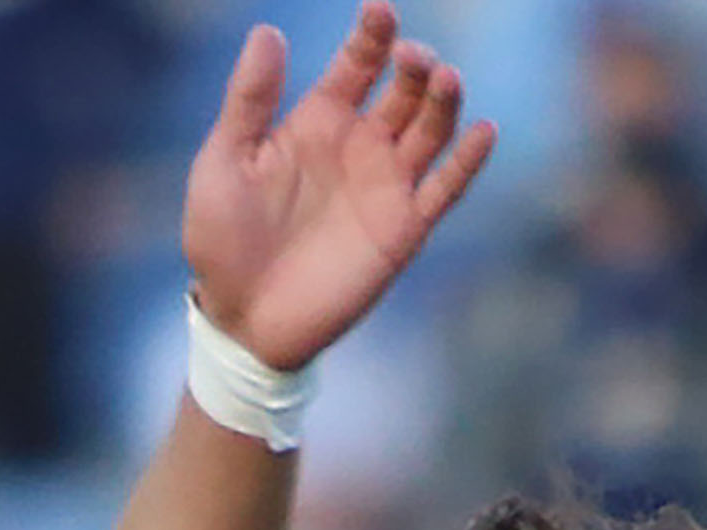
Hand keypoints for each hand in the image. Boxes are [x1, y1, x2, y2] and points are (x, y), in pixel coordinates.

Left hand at [182, 7, 496, 379]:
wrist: (243, 321)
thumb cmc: (223, 241)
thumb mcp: (224, 163)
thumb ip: (249, 101)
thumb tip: (266, 31)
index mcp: (318, 121)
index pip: (357, 65)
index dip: (371, 36)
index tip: (379, 10)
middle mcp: (359, 146)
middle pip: (402, 90)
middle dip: (413, 67)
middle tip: (411, 57)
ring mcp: (385, 186)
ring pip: (430, 130)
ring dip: (442, 102)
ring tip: (444, 78)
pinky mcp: (403, 229)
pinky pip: (445, 189)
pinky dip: (468, 161)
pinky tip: (483, 131)